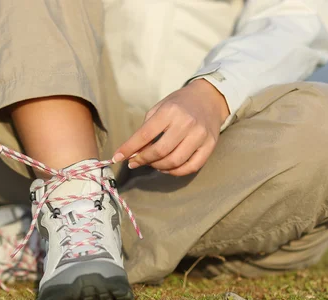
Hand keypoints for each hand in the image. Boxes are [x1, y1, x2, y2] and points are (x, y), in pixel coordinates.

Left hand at [113, 79, 228, 175]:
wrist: (209, 98)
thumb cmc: (179, 104)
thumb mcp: (159, 108)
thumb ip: (146, 129)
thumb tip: (133, 153)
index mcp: (170, 111)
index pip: (145, 135)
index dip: (129, 149)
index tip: (116, 158)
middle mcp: (186, 123)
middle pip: (160, 151)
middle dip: (143, 160)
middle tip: (135, 162)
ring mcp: (200, 135)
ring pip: (175, 161)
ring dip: (159, 167)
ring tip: (152, 164)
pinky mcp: (210, 145)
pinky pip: (191, 167)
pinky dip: (176, 172)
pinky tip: (168, 168)